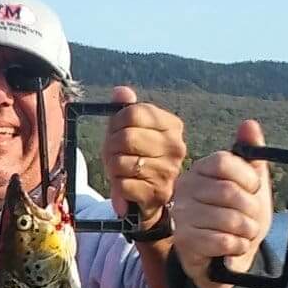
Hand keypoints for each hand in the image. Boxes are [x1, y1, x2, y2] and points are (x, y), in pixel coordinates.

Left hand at [100, 87, 185, 241]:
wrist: (149, 196)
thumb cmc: (138, 157)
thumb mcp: (132, 130)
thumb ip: (127, 109)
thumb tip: (120, 92)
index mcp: (172, 126)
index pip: (133, 112)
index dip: (115, 122)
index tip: (116, 131)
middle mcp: (176, 147)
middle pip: (126, 137)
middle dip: (111, 146)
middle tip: (113, 153)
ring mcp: (169, 171)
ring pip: (121, 162)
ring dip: (112, 168)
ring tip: (120, 170)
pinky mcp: (158, 193)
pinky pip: (122, 184)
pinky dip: (116, 186)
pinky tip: (125, 185)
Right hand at [170, 119, 274, 287]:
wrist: (226, 257)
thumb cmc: (238, 216)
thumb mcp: (251, 184)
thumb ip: (251, 154)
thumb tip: (249, 124)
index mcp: (200, 169)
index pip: (225, 162)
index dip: (248, 178)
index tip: (253, 190)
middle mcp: (185, 187)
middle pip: (228, 192)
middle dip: (251, 210)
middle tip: (252, 218)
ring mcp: (181, 214)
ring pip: (227, 219)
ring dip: (246, 231)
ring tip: (244, 234)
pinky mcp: (183, 240)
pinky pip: (221, 241)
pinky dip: (237, 246)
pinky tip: (234, 246)